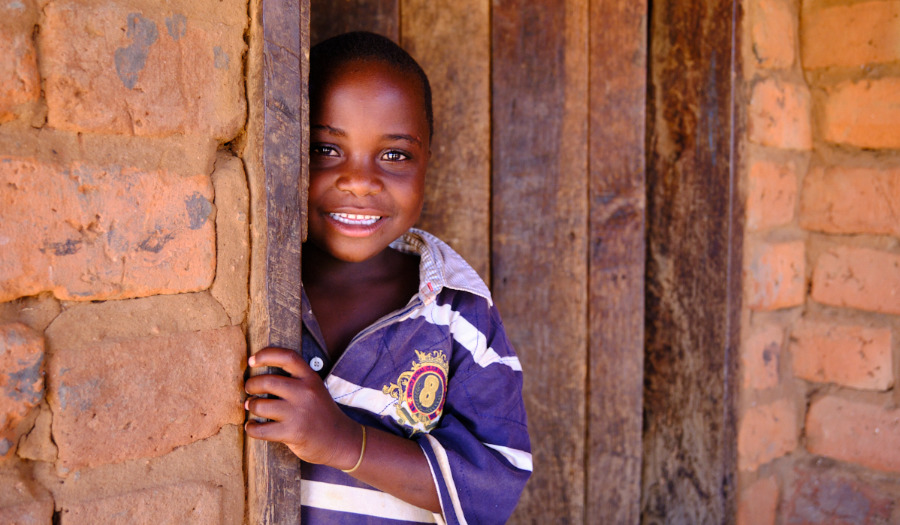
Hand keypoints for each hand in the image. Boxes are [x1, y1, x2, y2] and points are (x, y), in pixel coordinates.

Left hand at [244, 347, 361, 468]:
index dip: (266, 355)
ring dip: (251, 406)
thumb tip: (259, 376)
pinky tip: (251, 427)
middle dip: (251, 385)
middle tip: (249, 389)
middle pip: (267, 381)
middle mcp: (305, 392)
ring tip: (251, 407)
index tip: (252, 361)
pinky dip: (250, 428)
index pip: (287, 357)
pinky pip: (260, 430)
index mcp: (310, 378)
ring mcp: (298, 413)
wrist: (339, 439)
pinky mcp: (292, 433)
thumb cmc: (320, 413)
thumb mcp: (314, 389)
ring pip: (260, 406)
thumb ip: (295, 380)